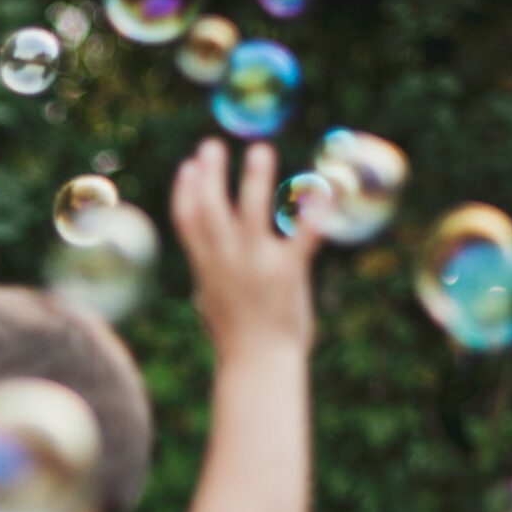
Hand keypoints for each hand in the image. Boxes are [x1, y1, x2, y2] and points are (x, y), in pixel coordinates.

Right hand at [171, 139, 317, 363]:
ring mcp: (256, 265)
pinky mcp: (287, 273)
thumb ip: (208, 284)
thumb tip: (201, 282)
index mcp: (206, 267)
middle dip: (209, 174)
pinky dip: (315, 212)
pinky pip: (302, 236)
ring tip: (259, 150)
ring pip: (250, 212)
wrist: (258, 366)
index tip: (188, 165)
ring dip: (253, 178)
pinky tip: (325, 188)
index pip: (187, 220)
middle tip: (212, 145)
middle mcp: (226, 261)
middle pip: (210, 207)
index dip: (186, 190)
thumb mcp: (212, 307)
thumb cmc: (237, 342)